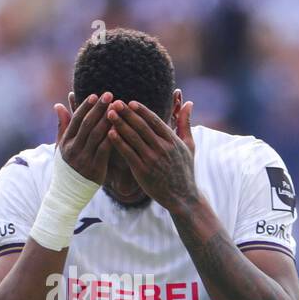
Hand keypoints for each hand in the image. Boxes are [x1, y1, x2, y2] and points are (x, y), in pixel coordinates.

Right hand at [55, 91, 112, 183]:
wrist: (68, 193)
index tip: (95, 95)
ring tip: (117, 108)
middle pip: (87, 125)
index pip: (76, 120)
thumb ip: (62, 126)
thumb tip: (58, 104)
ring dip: (107, 120)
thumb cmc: (67, 167)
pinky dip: (112, 138)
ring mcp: (84, 160)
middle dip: (99, 109)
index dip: (85, 107)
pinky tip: (119, 128)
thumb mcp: (60, 147)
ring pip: (97, 135)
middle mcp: (73, 150)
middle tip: (109, 95)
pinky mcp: (95, 169)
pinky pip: (105, 150)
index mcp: (65, 143)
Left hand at [105, 93, 197, 211]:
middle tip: (115, 103)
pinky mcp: (143, 172)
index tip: (130, 102)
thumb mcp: (189, 145)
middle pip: (141, 127)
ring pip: (133, 138)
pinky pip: (128, 154)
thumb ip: (185, 123)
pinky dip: (119, 143)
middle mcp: (162, 148)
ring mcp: (152, 160)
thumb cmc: (185, 169)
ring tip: (109, 115)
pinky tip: (110, 134)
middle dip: (127, 114)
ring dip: (120, 125)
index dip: (141, 111)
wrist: (182, 196)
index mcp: (172, 140)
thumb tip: (189, 102)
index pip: (155, 121)